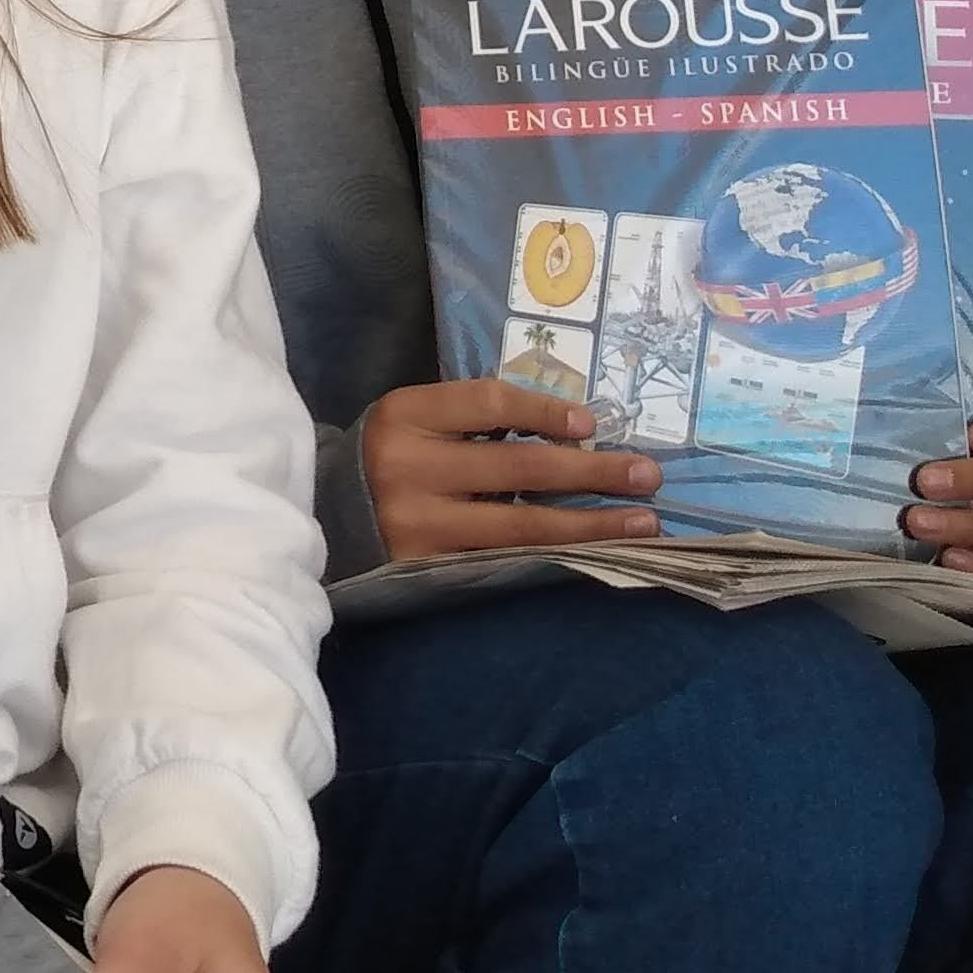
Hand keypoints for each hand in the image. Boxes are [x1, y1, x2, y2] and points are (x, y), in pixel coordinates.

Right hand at [360, 379, 662, 563]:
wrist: (326, 517)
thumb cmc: (388, 458)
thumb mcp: (416, 421)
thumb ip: (474, 419)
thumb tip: (572, 430)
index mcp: (405, 415)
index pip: (490, 402)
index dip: (547, 411)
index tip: (593, 424)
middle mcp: (409, 468)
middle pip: (519, 466)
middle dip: (591, 472)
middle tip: (647, 475)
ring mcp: (419, 525)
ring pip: (522, 525)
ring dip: (591, 523)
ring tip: (642, 522)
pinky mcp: (429, 569)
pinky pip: (507, 561)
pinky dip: (557, 556)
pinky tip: (595, 554)